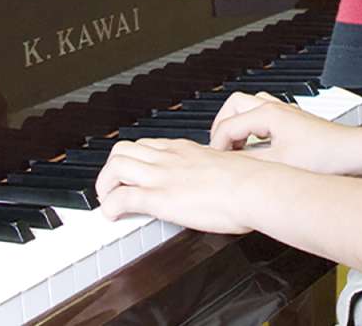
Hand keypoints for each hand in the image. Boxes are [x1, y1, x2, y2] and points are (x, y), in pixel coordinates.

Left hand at [95, 138, 261, 233]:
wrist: (255, 188)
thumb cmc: (250, 181)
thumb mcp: (227, 166)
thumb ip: (214, 170)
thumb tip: (218, 181)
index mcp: (186, 149)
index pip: (147, 145)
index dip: (134, 160)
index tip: (134, 174)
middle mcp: (169, 158)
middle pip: (123, 149)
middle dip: (112, 169)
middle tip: (115, 188)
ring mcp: (162, 175)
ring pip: (115, 166)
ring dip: (105, 185)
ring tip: (109, 201)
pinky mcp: (160, 197)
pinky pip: (121, 197)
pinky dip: (110, 207)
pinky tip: (112, 216)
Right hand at [210, 92, 358, 174]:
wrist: (352, 154)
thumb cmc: (324, 156)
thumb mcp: (278, 163)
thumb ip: (248, 162)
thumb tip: (226, 166)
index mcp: (268, 113)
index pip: (228, 125)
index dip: (216, 145)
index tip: (215, 162)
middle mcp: (275, 107)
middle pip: (234, 105)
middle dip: (222, 126)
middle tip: (219, 147)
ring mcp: (284, 113)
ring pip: (249, 107)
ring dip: (237, 124)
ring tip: (234, 146)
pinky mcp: (292, 122)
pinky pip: (262, 116)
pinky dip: (251, 128)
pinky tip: (256, 147)